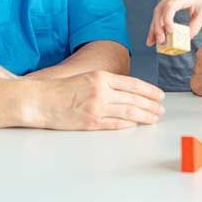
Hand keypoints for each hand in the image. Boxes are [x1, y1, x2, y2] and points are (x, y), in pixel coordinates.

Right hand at [34, 70, 165, 129]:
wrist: (39, 101)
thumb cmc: (60, 89)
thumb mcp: (86, 78)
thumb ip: (105, 83)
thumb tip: (127, 92)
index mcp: (101, 77)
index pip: (133, 84)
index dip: (149, 91)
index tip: (159, 95)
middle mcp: (101, 91)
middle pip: (134, 98)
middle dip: (151, 105)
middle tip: (161, 109)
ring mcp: (97, 108)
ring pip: (128, 112)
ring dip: (144, 116)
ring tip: (154, 118)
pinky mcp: (90, 123)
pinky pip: (115, 124)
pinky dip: (128, 124)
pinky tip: (136, 125)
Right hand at [147, 0, 201, 46]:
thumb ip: (195, 26)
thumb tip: (185, 39)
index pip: (170, 6)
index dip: (167, 19)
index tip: (170, 32)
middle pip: (160, 10)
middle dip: (158, 27)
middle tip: (160, 42)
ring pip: (157, 12)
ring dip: (154, 27)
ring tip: (150, 43)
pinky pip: (160, 12)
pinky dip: (157, 23)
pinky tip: (155, 36)